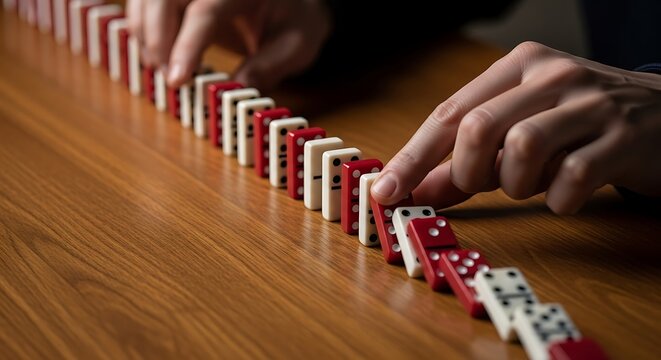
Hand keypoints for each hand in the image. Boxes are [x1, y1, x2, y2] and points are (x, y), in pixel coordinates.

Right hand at [126, 0, 331, 88]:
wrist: (295, 0)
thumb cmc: (297, 19)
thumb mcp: (297, 45)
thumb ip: (268, 67)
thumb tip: (235, 90)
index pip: (206, 11)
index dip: (187, 46)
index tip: (177, 79)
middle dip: (156, 37)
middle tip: (166, 77)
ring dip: (145, 31)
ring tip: (158, 68)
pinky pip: (148, 1)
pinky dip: (143, 24)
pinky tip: (154, 52)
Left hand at [370, 42, 660, 213]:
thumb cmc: (578, 125)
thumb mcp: (520, 130)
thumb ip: (468, 159)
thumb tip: (414, 189)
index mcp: (517, 67)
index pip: (449, 113)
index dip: (412, 157)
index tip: (385, 192)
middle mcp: (551, 76)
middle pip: (478, 128)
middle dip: (466, 172)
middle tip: (480, 185)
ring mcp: (590, 104)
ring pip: (522, 149)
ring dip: (515, 184)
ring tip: (533, 182)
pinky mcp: (623, 138)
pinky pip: (571, 179)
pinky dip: (558, 200)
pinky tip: (567, 193)